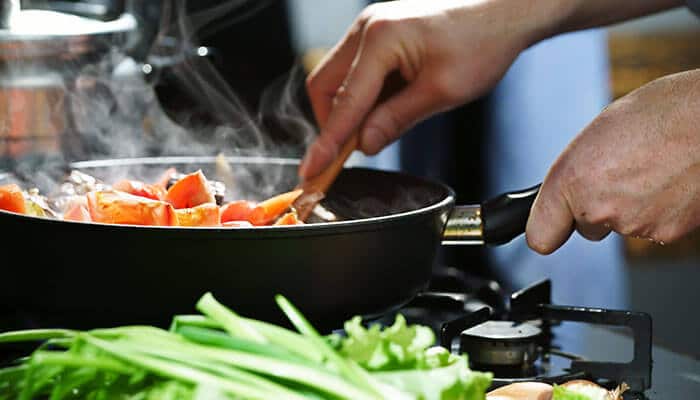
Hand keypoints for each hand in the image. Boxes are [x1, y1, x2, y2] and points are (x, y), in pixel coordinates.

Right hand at [299, 0, 566, 178]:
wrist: (504, 12)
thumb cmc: (481, 44)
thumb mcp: (441, 91)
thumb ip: (396, 119)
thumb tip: (365, 145)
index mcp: (380, 39)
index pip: (344, 102)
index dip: (328, 142)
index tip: (312, 171)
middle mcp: (366, 27)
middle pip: (324, 86)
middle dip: (332, 123)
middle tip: (348, 154)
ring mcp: (371, 28)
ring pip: (337, 79)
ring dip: (348, 111)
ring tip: (377, 130)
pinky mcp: (379, 34)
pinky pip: (355, 72)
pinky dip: (362, 97)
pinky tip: (384, 111)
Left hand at [526, 69, 699, 253]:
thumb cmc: (663, 112)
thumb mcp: (599, 133)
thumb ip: (577, 171)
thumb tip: (569, 192)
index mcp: (572, 179)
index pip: (540, 235)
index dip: (549, 228)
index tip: (552, 225)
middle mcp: (597, 207)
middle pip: (585, 226)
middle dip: (597, 206)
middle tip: (622, 172)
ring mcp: (633, 224)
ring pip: (621, 225)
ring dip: (631, 205)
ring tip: (652, 168)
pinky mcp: (666, 233)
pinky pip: (652, 227)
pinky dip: (659, 210)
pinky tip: (669, 181)